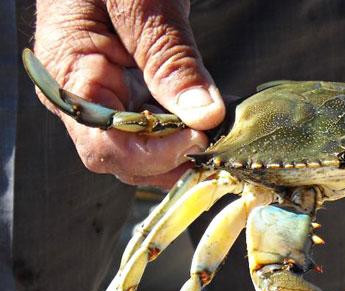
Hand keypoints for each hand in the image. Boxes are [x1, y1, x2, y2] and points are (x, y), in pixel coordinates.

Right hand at [33, 0, 224, 186]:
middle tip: (216, 149)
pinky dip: (179, 131)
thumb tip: (205, 114)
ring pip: (138, 149)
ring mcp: (102, 93)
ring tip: (217, 141)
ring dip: (179, 153)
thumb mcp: (143, 1)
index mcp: (68, 71)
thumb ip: (169, 58)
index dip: (152, 155)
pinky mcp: (124, 88)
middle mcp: (79, 93)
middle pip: (122, 158)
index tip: (198, 141)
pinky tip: (207, 124)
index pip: (104, 145)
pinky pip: (149, 125)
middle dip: (170, 162)